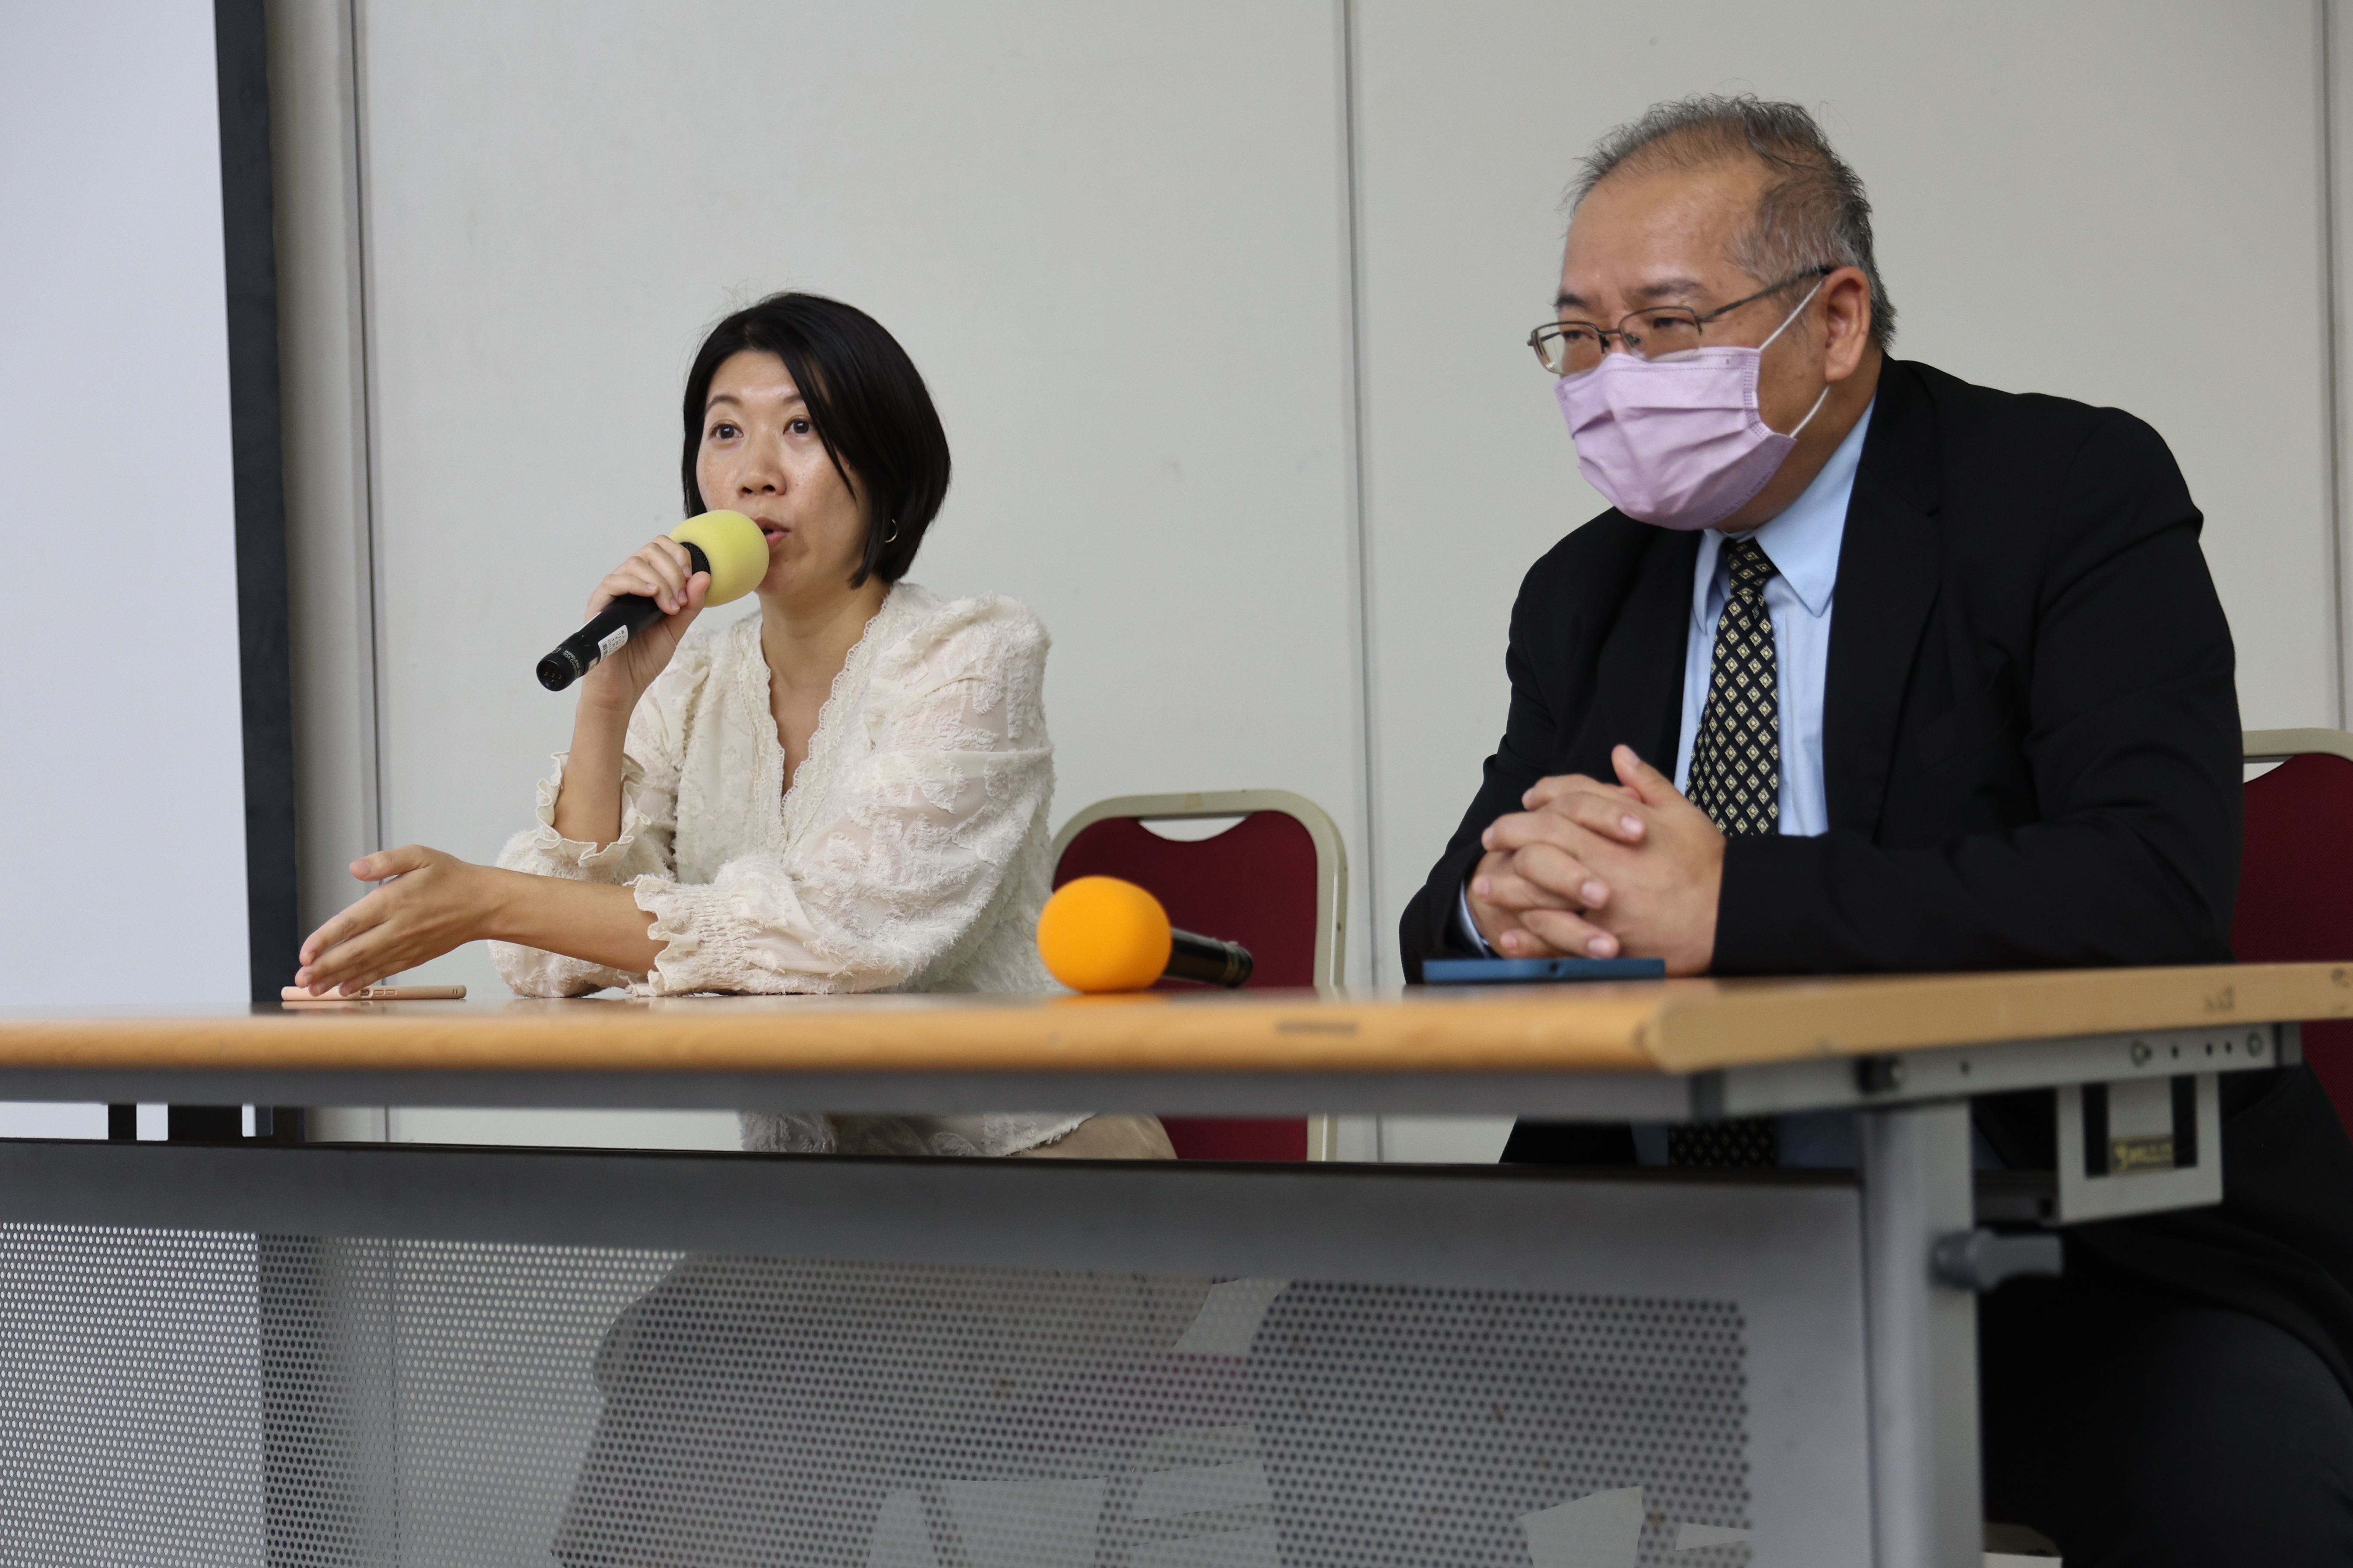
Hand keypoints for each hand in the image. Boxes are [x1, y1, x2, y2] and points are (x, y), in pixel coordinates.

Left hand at [291, 846, 505, 995]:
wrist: (484, 904)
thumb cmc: (451, 877)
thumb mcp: (419, 855)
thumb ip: (385, 860)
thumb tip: (355, 867)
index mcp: (394, 901)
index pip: (352, 923)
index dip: (326, 939)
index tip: (305, 953)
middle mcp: (397, 927)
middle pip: (354, 951)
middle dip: (324, 967)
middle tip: (300, 978)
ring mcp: (406, 946)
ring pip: (366, 966)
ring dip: (337, 978)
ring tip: (312, 989)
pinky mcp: (415, 957)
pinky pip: (384, 972)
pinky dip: (362, 982)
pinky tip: (343, 989)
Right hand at [579, 537, 710, 707]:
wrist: (623, 687)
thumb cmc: (643, 659)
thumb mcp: (675, 629)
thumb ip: (690, 605)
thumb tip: (704, 576)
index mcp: (645, 585)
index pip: (659, 549)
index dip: (679, 556)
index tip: (690, 580)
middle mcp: (628, 584)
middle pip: (649, 550)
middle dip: (673, 570)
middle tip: (681, 599)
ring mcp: (611, 594)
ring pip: (634, 563)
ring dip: (660, 580)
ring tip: (669, 606)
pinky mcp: (598, 606)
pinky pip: (613, 581)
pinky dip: (636, 583)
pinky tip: (652, 594)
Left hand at [1472, 745, 1724, 974]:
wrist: (1728, 917)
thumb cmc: (1706, 867)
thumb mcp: (1681, 814)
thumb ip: (1646, 783)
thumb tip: (1620, 754)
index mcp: (1618, 833)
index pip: (1565, 805)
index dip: (1540, 801)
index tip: (1526, 803)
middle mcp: (1602, 867)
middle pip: (1540, 845)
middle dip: (1509, 837)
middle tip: (1491, 838)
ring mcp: (1600, 908)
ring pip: (1539, 893)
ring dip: (1508, 887)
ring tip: (1486, 885)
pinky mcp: (1603, 944)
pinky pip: (1555, 941)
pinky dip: (1528, 938)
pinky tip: (1508, 934)